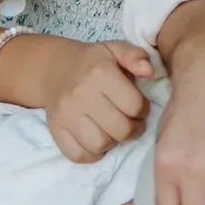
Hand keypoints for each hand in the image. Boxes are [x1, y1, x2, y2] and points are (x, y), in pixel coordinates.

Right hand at [39, 38, 155, 163]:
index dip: (144, 110)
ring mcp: (65, 114)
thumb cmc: (93, 62)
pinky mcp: (55, 129)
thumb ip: (136, 56)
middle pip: (120, 129)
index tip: (141, 108)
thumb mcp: (116, 49)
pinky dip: (92, 154)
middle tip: (133, 124)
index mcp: (100, 72)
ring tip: (115, 131)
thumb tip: (150, 72)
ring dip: (113, 142)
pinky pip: (78, 154)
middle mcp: (81, 94)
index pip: (134, 105)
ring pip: (99, 145)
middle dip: (133, 130)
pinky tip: (98, 140)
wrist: (54, 69)